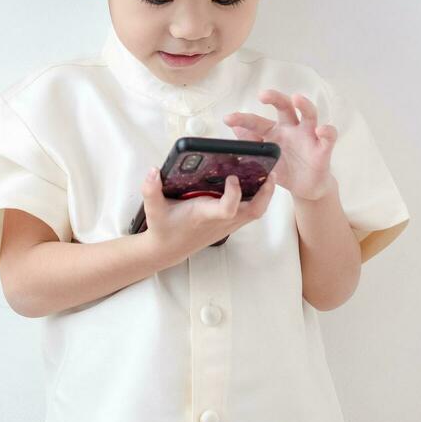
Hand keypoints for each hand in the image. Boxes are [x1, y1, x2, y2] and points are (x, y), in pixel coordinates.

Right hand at [140, 165, 277, 265]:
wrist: (168, 249)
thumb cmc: (164, 228)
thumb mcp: (153, 209)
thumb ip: (151, 190)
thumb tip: (153, 171)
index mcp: (204, 215)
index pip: (227, 209)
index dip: (234, 193)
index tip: (233, 177)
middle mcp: (220, 221)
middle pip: (253, 212)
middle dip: (265, 194)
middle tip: (269, 173)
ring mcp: (227, 224)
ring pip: (255, 213)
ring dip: (265, 196)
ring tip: (267, 175)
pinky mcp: (229, 224)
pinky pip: (250, 213)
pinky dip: (258, 199)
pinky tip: (256, 184)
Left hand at [224, 89, 336, 201]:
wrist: (306, 188)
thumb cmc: (286, 169)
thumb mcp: (266, 159)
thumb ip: (253, 144)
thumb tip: (234, 129)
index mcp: (275, 132)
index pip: (258, 122)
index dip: (243, 119)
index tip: (227, 119)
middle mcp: (292, 129)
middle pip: (285, 107)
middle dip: (275, 98)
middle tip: (262, 95)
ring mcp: (308, 136)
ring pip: (309, 115)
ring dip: (304, 105)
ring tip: (297, 99)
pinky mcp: (323, 148)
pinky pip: (328, 136)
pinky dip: (327, 131)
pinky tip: (321, 130)